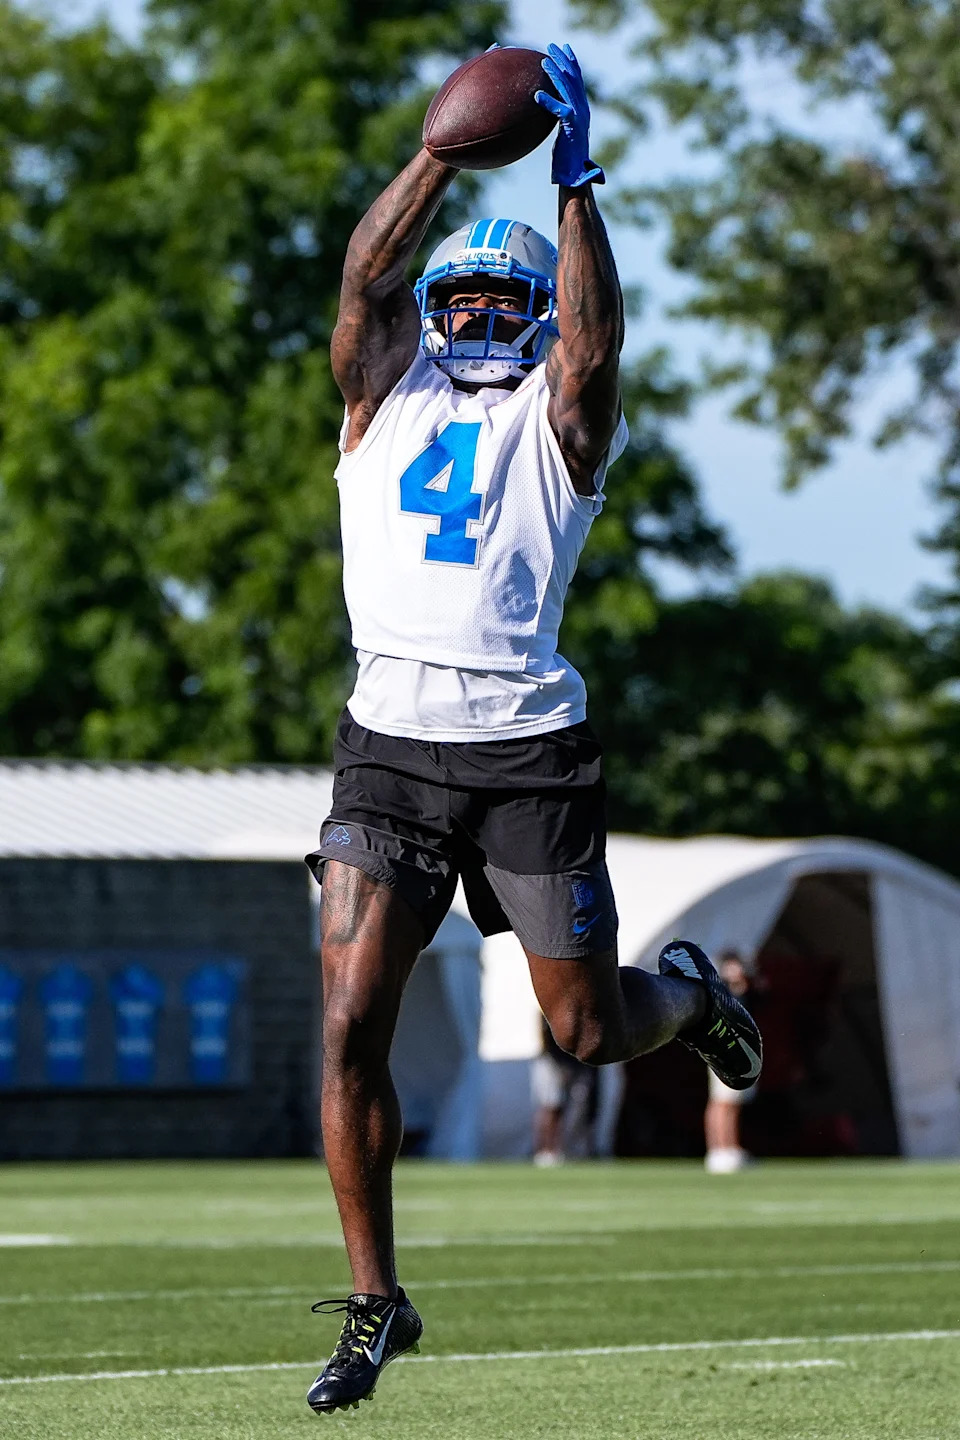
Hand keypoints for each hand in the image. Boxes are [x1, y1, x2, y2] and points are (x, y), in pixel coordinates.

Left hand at [535, 43, 604, 188]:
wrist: (575, 176)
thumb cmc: (567, 161)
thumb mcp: (562, 135)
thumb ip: (557, 120)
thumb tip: (542, 112)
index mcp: (582, 110)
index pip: (577, 81)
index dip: (571, 63)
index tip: (563, 49)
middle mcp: (583, 111)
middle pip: (574, 79)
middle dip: (564, 60)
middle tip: (552, 46)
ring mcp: (579, 118)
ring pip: (567, 91)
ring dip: (556, 75)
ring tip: (544, 62)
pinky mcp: (572, 129)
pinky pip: (560, 111)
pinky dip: (550, 102)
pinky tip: (537, 95)